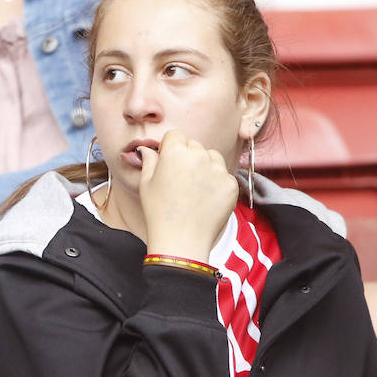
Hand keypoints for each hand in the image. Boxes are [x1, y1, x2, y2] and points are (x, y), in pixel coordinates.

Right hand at [138, 130, 238, 260]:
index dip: (169, 148)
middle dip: (187, 156)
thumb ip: (149, 160)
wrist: (181, 241)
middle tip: (180, 180)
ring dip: (204, 166)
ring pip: (212, 157)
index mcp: (175, 152)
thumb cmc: (159, 213)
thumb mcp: (146, 184)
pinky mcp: (231, 184)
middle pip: (194, 145)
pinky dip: (216, 183)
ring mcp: (218, 170)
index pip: (175, 135)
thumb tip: (147, 148)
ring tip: (194, 189)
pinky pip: (223, 175)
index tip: (167, 162)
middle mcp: (199, 156)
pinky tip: (205, 199)